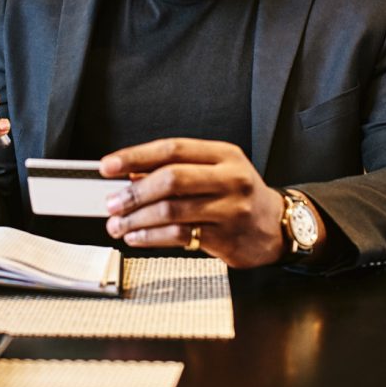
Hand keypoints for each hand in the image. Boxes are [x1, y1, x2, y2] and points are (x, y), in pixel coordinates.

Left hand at [99, 138, 287, 268]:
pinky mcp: (226, 237)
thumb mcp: (215, 171)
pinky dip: (151, 237)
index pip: (172, 149)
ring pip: (173, 210)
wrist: (277, 226)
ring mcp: (230, 208)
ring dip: (137, 219)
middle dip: (134, 192)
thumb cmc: (239, 196)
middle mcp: (230, 178)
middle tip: (112, 203)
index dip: (136, 156)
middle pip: (172, 179)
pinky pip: (180, 235)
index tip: (108, 166)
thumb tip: (131, 174)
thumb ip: (178, 169)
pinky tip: (137, 237)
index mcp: (223, 155)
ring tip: (118, 224)